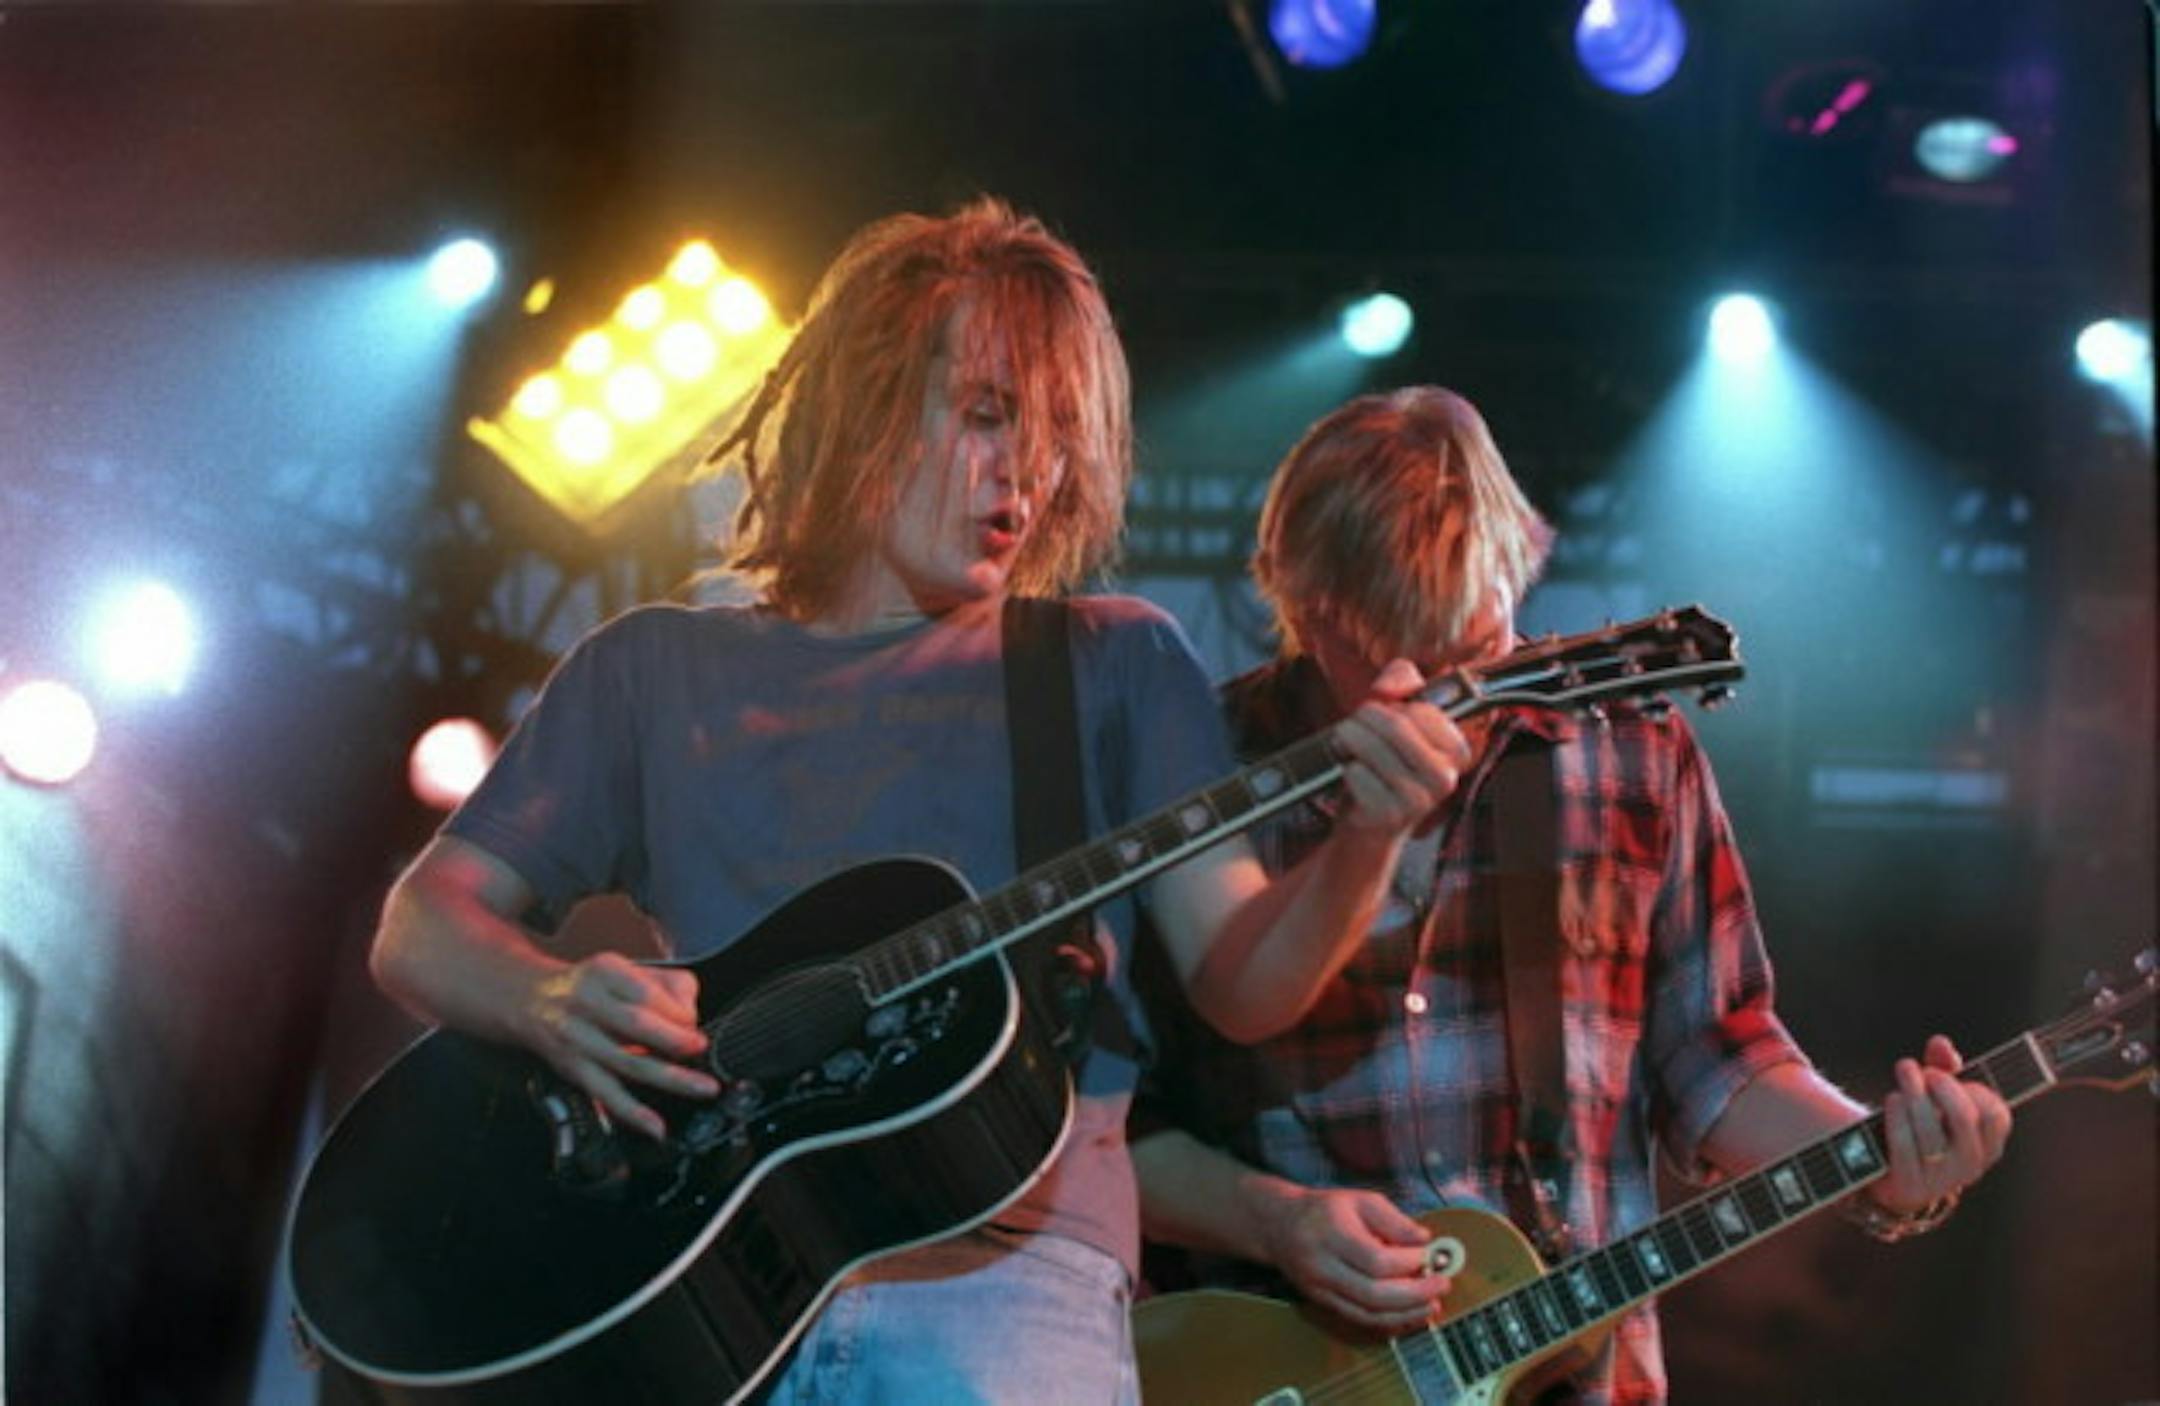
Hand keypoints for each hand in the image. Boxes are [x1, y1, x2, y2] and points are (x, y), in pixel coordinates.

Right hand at [522, 952, 719, 1139]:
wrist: (532, 1000)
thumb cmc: (594, 987)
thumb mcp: (626, 969)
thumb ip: (667, 985)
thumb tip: (691, 1017)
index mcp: (605, 973)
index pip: (644, 992)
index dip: (675, 1010)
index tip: (695, 1023)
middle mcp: (586, 1004)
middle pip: (635, 1024)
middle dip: (674, 1040)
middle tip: (701, 1048)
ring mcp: (577, 1039)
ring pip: (626, 1062)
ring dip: (669, 1078)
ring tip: (702, 1088)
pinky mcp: (573, 1070)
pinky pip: (605, 1093)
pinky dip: (632, 1112)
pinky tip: (655, 1126)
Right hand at [1257, 1184, 1450, 1332]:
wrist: (1279, 1227)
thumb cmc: (1324, 1210)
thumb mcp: (1360, 1200)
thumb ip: (1394, 1220)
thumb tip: (1425, 1240)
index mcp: (1331, 1234)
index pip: (1375, 1260)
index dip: (1408, 1263)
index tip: (1430, 1255)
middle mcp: (1323, 1266)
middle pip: (1374, 1293)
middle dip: (1415, 1294)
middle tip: (1442, 1285)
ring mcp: (1321, 1290)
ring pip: (1368, 1314)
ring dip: (1406, 1315)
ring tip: (1433, 1305)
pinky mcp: (1324, 1304)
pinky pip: (1360, 1321)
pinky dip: (1390, 1323)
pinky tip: (1411, 1315)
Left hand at [1330, 660, 1472, 841]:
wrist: (1368, 821)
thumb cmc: (1384, 761)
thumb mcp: (1398, 712)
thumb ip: (1402, 680)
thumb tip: (1388, 689)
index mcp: (1457, 751)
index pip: (1423, 711)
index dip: (1392, 708)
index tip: (1382, 717)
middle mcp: (1445, 778)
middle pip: (1395, 726)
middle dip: (1363, 719)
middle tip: (1351, 727)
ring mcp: (1419, 800)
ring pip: (1372, 748)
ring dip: (1348, 740)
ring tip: (1345, 745)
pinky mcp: (1390, 815)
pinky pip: (1356, 773)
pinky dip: (1345, 769)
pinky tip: (1351, 776)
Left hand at [1870, 1034, 2011, 1213]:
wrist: (1887, 1171)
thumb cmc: (1921, 1124)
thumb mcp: (1936, 1096)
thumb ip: (1942, 1068)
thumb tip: (1940, 1043)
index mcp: (1988, 1144)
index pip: (1996, 1115)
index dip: (1974, 1089)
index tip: (1948, 1073)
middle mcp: (1970, 1165)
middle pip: (1963, 1119)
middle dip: (1943, 1087)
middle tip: (1925, 1070)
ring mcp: (1941, 1180)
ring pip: (1931, 1133)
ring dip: (1914, 1096)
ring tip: (1904, 1073)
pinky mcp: (1910, 1187)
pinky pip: (1904, 1147)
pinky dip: (1897, 1118)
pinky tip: (1893, 1099)